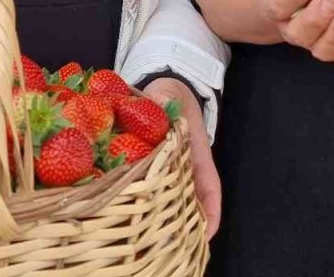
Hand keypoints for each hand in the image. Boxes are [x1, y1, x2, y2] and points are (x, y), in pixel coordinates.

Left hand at [144, 77, 220, 238]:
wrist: (163, 86)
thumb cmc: (170, 94)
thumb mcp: (168, 92)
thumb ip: (162, 98)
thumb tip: (156, 103)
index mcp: (194, 154)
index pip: (209, 187)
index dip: (210, 212)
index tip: (206, 234)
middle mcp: (183, 167)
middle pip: (188, 202)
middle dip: (182, 226)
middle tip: (169, 247)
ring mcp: (167, 169)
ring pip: (168, 200)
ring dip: (160, 220)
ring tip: (147, 244)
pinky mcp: (148, 168)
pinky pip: (146, 191)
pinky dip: (139, 205)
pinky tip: (123, 221)